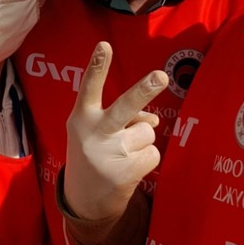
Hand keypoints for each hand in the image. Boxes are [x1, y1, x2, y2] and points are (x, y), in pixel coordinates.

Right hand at [63, 41, 166, 220]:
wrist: (84, 199)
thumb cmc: (94, 150)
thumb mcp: (97, 130)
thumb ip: (122, 117)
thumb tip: (154, 120)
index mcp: (82, 117)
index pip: (89, 87)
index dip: (97, 66)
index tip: (104, 45)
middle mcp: (94, 133)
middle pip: (124, 107)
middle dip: (144, 91)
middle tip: (161, 76)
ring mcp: (111, 154)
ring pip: (147, 131)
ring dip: (140, 141)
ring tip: (121, 154)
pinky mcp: (127, 173)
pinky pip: (153, 153)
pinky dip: (146, 159)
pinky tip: (129, 168)